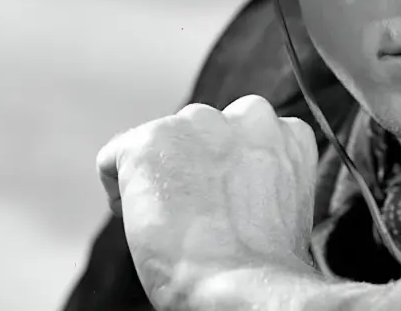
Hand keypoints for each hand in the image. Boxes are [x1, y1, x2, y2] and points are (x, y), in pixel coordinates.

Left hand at [96, 95, 319, 307]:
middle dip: (192, 167)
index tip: (223, 204)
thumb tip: (233, 180)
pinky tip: (145, 223)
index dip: (225, 173)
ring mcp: (196, 124)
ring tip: (175, 224)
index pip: (241, 136)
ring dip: (161, 176)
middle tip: (197, 217)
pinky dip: (121, 192)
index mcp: (286, 131)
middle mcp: (246, 115)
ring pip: (161, 143)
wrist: (241, 285)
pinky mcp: (149, 141)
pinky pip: (114, 159)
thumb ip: (260, 172)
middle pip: (200, 133)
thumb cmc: (264, 265)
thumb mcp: (283, 202)